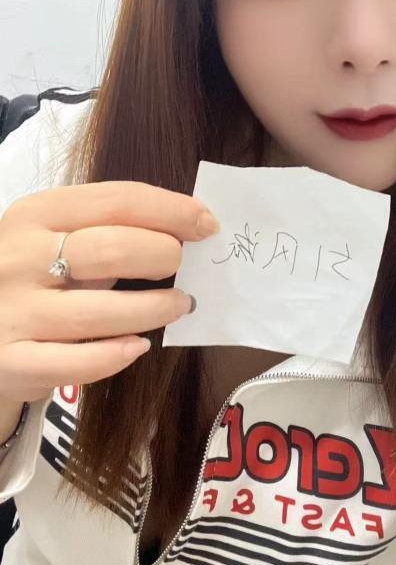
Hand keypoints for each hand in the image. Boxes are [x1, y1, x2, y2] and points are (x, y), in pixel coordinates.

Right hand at [0, 180, 218, 402]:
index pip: (117, 200)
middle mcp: (19, 257)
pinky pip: (76, 363)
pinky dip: (116, 355)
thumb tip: (190, 226)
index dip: (172, 211)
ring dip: (155, 308)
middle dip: (163, 254)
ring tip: (180, 304)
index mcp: (35, 214)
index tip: (207, 224)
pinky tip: (138, 345)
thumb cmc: (32, 273)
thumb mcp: (54, 235)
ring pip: (101, 312)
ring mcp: (12, 311)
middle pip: (112, 249)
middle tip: (184, 265)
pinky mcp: (10, 361)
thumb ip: (107, 228)